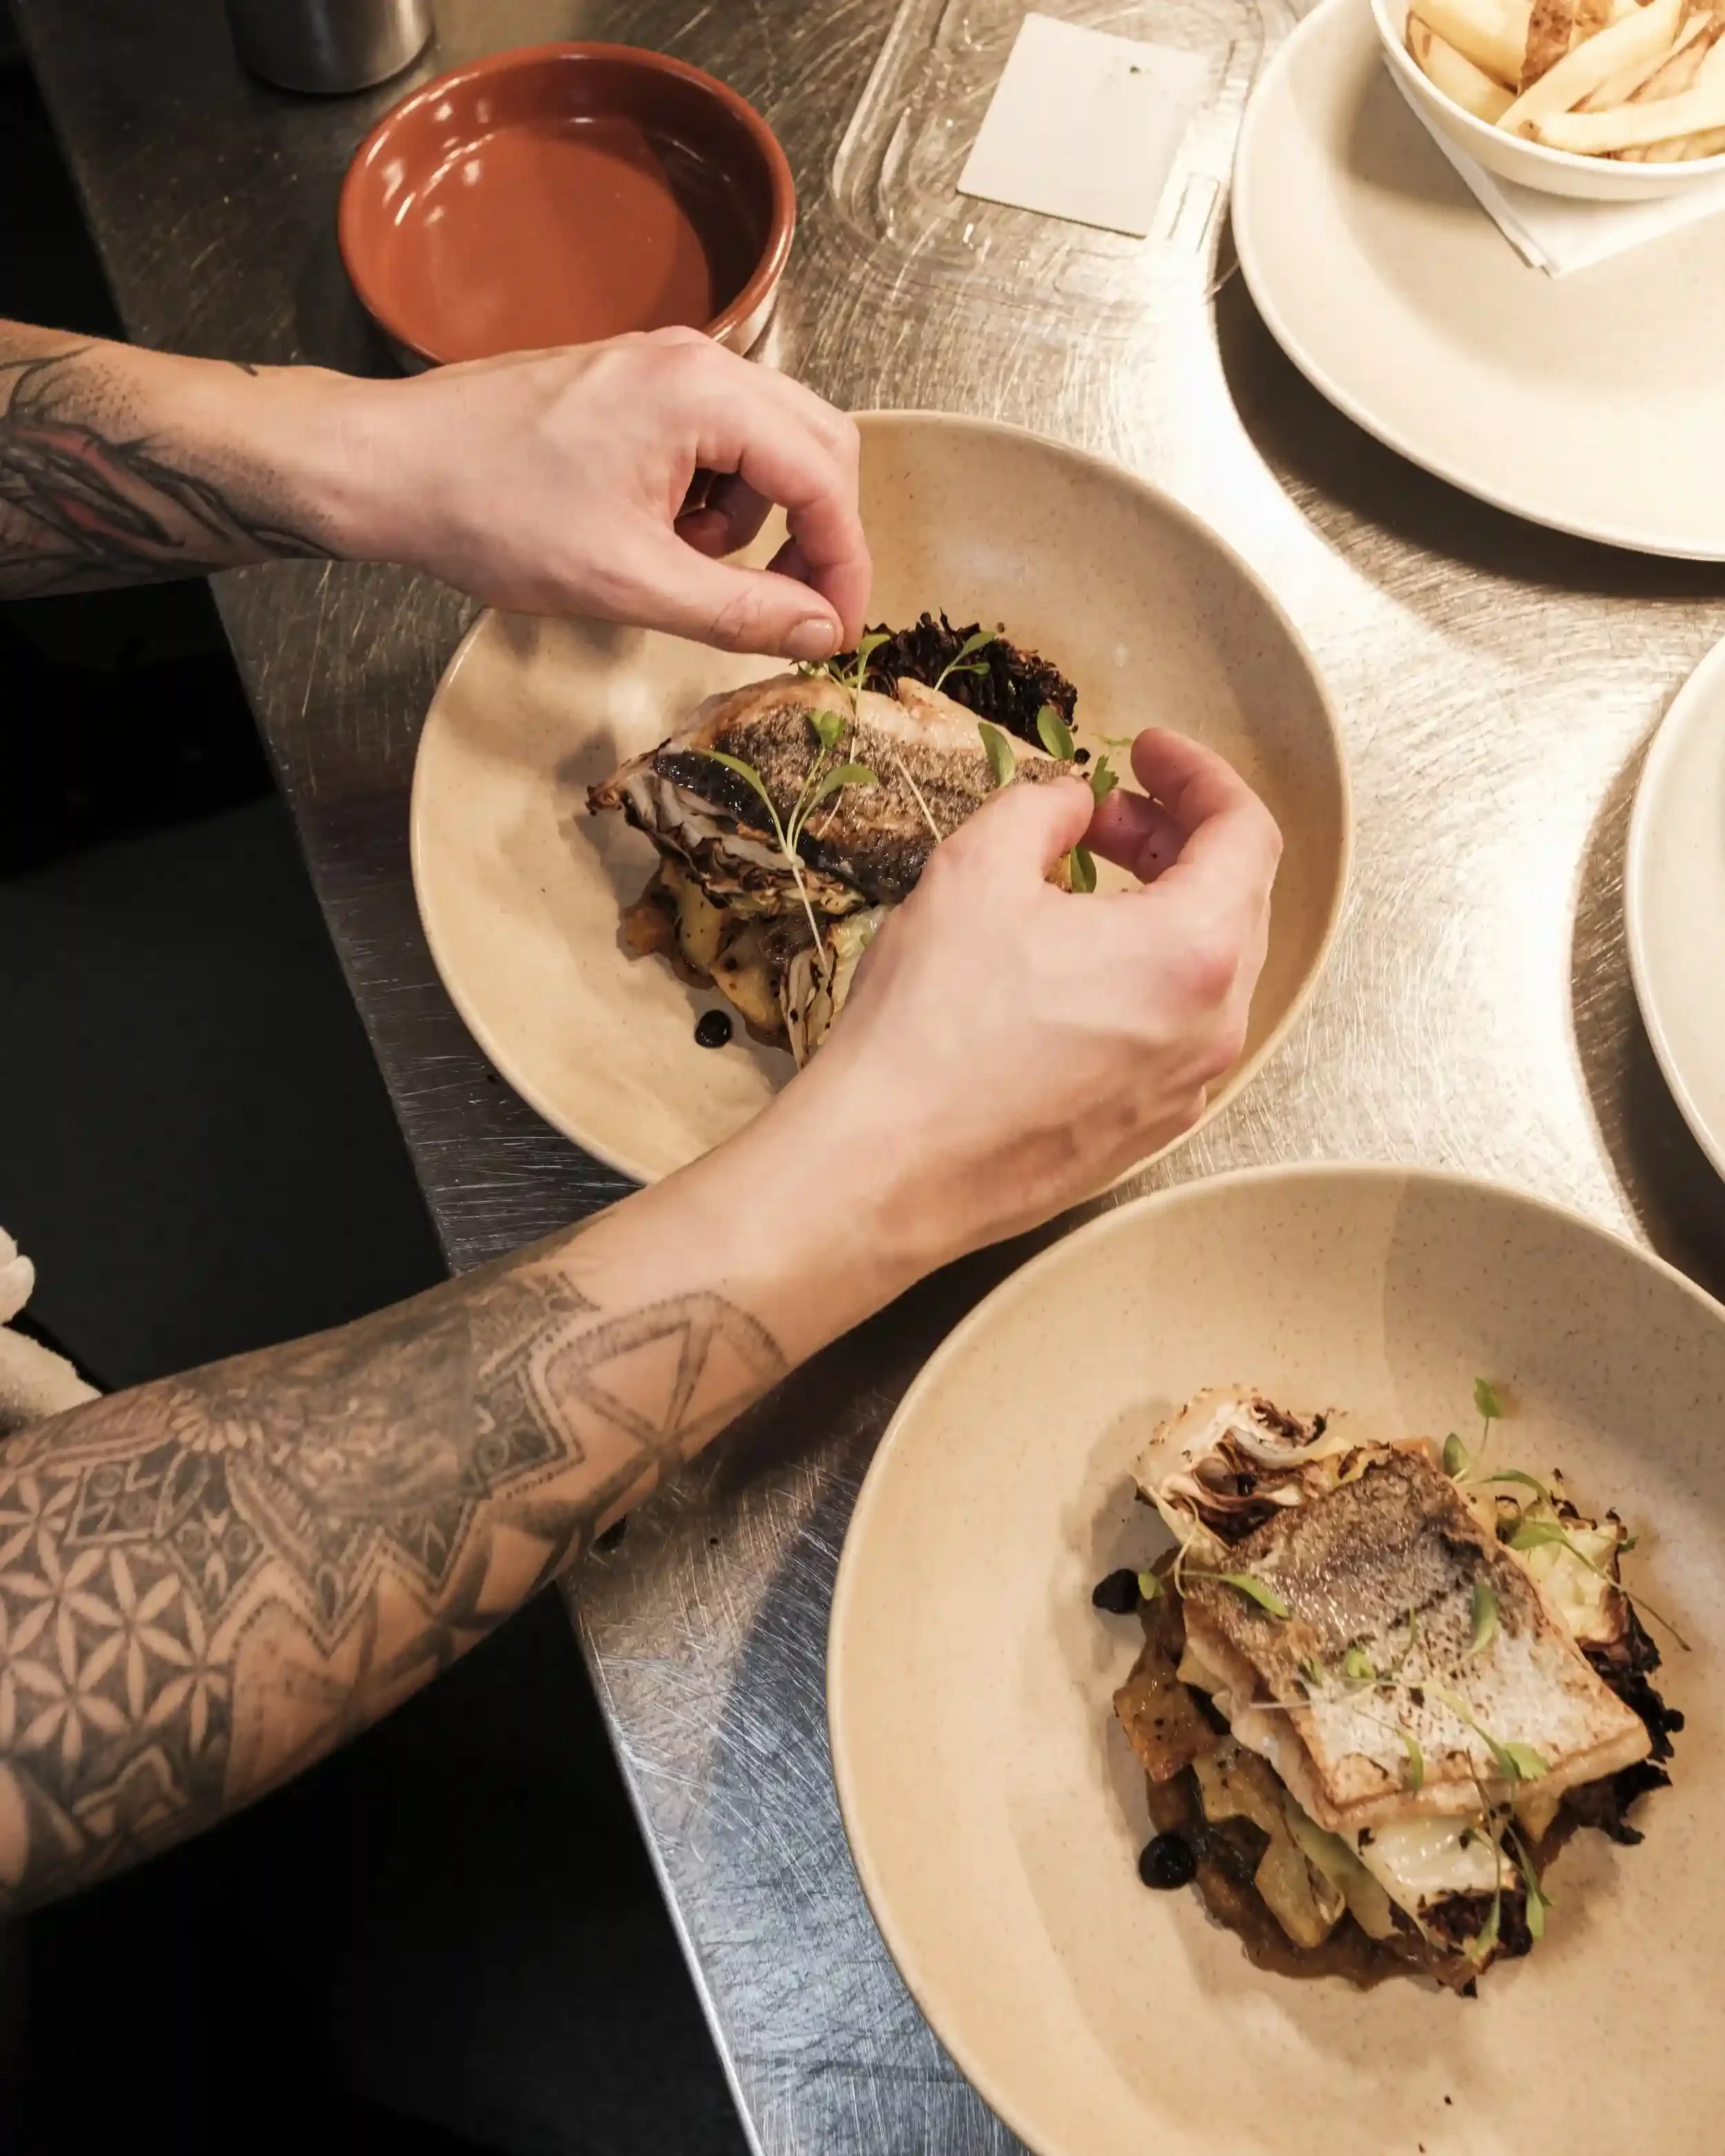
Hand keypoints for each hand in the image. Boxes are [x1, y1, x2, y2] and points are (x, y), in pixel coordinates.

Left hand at [342, 328, 869, 659]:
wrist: (390, 468)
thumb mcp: (629, 582)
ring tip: (690, 565)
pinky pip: (718, 439)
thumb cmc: (491, 512)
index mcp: (702, 393)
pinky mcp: (635, 384)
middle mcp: (695, 360)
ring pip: (770, 443)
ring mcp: (664, 365)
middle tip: (791, 608)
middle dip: (815, 534)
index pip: (824, 478)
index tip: (835, 630)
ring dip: (757, 517)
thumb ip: (740, 609)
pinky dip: (714, 496)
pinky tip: (658, 534)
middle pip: (816, 445)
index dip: (844, 564)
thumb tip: (819, 631)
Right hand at [757, 730, 1280, 1282]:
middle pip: (1235, 902)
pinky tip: (1068, 971)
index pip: (1246, 834)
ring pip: (1206, 972)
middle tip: (1103, 815)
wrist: (886, 1169)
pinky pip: (1171, 1032)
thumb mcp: (974, 872)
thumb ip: (1040, 811)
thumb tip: (1069, 805)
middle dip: (1174, 840)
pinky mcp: (1145, 1130)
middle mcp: (1212, 1027)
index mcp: (1192, 951)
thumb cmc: (929, 1029)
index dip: (1200, 777)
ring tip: (1078, 890)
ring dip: (1158, 911)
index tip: (1149, 753)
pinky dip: (1142, 978)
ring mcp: (1185, 1088)